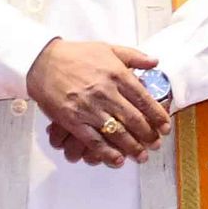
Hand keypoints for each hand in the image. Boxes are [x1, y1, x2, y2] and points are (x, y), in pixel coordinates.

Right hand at [27, 37, 166, 164]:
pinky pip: (93, 140)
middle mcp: (106, 92)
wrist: (42, 61)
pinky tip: (117, 160)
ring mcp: (89, 108)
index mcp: (117, 74)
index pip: (144, 100)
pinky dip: (107, 153)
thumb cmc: (76, 54)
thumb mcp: (108, 48)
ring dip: (132, 147)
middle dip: (148, 135)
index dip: (158, 116)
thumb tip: (155, 62)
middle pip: (134, 119)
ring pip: (117, 133)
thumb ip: (134, 56)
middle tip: (156, 144)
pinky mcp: (73, 120)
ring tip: (142, 156)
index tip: (165, 127)